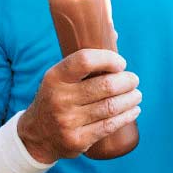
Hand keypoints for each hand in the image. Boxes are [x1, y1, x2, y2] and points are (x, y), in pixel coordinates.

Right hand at [17, 49, 142, 163]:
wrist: (36, 135)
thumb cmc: (56, 97)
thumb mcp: (59, 77)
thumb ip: (83, 60)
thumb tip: (113, 32)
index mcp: (55, 77)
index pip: (85, 60)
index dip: (108, 59)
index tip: (121, 63)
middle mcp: (60, 99)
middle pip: (105, 86)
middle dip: (127, 81)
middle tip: (134, 80)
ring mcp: (68, 121)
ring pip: (111, 107)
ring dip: (131, 99)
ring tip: (137, 94)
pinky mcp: (77, 140)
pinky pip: (109, 126)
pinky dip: (127, 116)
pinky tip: (134, 110)